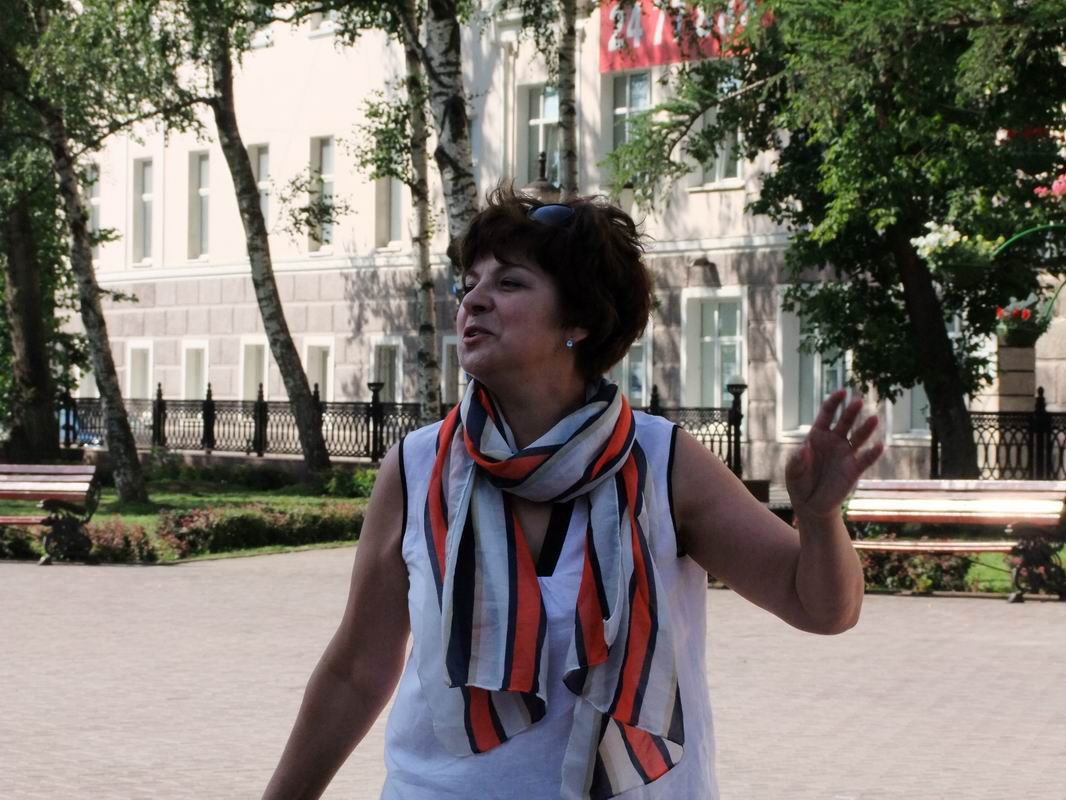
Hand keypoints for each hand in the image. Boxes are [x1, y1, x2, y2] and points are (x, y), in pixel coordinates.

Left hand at [785, 390, 883, 520]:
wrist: (811, 503)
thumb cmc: (799, 482)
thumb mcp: (792, 472)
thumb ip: (796, 461)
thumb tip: (804, 450)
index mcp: (817, 436)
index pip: (826, 414)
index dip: (833, 402)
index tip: (841, 391)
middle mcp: (834, 441)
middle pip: (844, 422)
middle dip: (850, 411)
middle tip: (858, 401)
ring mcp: (845, 454)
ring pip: (858, 437)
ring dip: (865, 428)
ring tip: (874, 418)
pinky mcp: (854, 469)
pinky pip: (865, 459)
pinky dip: (872, 453)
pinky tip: (879, 446)